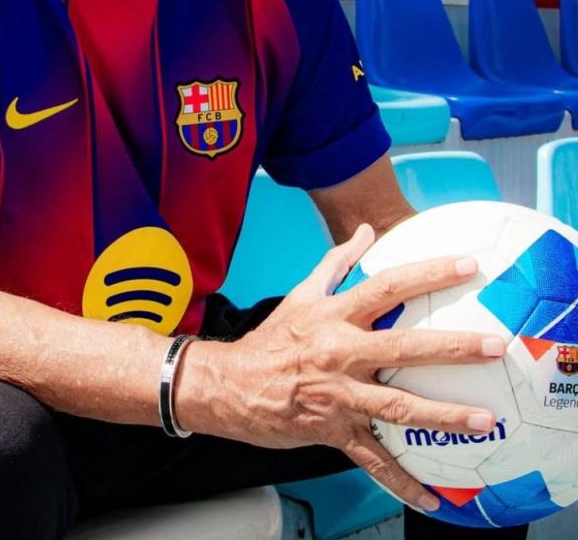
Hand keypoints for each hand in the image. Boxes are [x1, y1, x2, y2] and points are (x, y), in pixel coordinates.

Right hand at [188, 224, 505, 512]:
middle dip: (453, 347)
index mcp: (335, 316)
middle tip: (495, 345)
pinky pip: (373, 459)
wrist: (232, 386)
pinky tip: (431, 496)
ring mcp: (340, 395)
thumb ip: (337, 262)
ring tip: (484, 419)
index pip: (388, 287)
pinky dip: (402, 481)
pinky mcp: (335, 431)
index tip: (468, 266)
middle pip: (404, 347)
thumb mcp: (301, 294)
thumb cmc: (272, 340)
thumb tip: (367, 230)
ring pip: (398, 406)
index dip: (428, 274)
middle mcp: (341, 353)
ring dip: (443, 414)